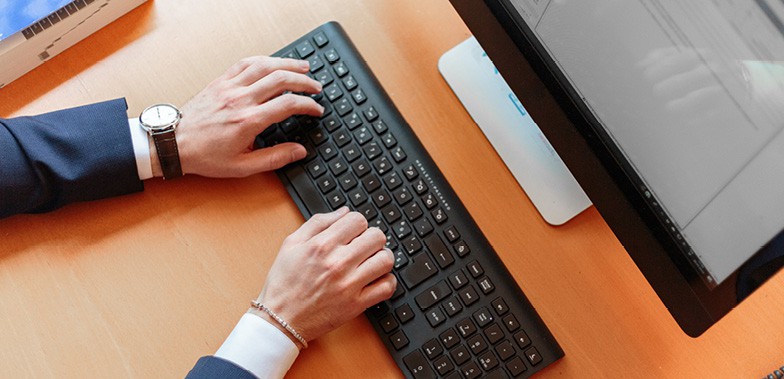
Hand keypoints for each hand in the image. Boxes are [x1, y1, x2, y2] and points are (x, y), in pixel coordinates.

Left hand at [152, 56, 323, 177]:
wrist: (174, 143)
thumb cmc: (205, 156)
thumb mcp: (242, 166)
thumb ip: (274, 158)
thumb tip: (299, 151)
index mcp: (248, 121)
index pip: (288, 105)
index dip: (308, 105)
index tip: (316, 110)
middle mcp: (240, 100)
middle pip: (281, 79)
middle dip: (304, 81)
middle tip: (316, 88)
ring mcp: (230, 87)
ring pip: (265, 65)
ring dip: (288, 64)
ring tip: (304, 67)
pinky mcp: (220, 81)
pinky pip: (245, 63)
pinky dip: (264, 60)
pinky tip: (274, 62)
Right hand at [252, 207, 396, 345]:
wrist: (280, 319)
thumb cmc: (284, 282)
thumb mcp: (292, 243)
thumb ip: (318, 222)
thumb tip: (344, 211)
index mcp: (322, 245)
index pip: (358, 220)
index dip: (357, 224)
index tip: (354, 232)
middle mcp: (338, 263)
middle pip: (377, 237)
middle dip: (372, 238)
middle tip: (364, 246)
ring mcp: (349, 284)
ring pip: (386, 260)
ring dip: (382, 257)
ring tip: (372, 261)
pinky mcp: (356, 304)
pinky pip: (386, 287)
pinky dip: (387, 281)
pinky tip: (376, 279)